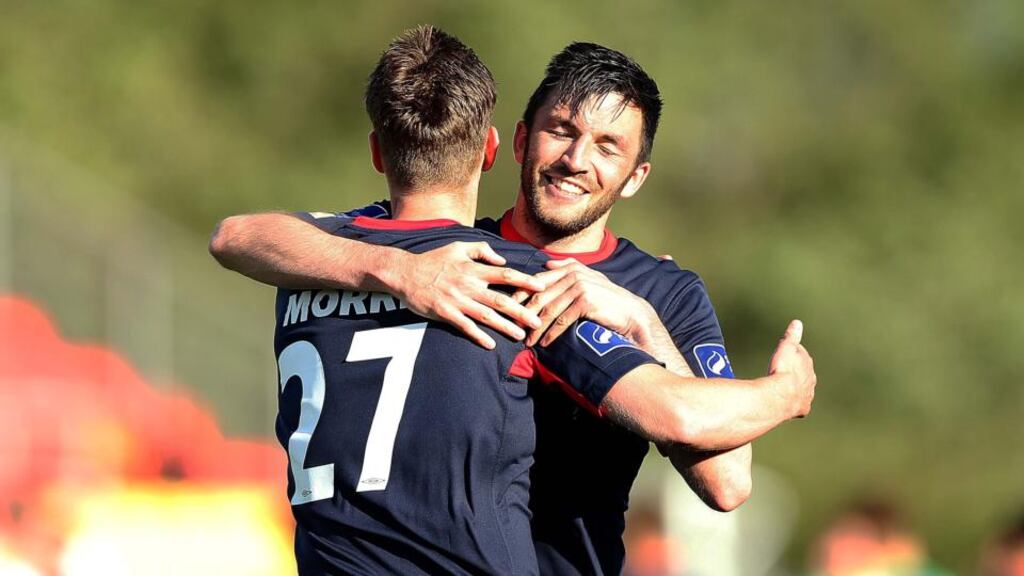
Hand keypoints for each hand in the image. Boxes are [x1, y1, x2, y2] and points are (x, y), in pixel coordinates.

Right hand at [389, 242, 543, 349]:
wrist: (405, 273)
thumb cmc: (433, 260)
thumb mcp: (458, 246)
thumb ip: (482, 250)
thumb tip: (502, 259)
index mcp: (473, 269)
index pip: (506, 275)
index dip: (525, 281)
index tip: (542, 287)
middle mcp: (469, 285)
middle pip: (501, 299)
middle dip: (522, 311)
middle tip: (537, 321)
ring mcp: (457, 301)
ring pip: (487, 316)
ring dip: (505, 326)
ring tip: (520, 335)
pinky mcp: (445, 313)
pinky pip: (465, 327)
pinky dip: (478, 336)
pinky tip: (491, 344)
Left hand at [519, 258, 657, 347]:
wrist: (631, 313)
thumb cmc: (607, 299)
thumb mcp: (589, 278)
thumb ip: (568, 268)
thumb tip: (547, 263)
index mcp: (570, 269)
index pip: (538, 281)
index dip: (521, 295)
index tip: (509, 309)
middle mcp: (573, 275)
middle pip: (540, 295)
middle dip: (525, 314)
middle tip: (514, 328)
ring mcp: (579, 287)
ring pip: (549, 310)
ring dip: (536, 328)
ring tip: (527, 341)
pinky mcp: (585, 301)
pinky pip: (562, 320)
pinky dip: (551, 334)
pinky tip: (544, 343)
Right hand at [767, 320, 816, 417]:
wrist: (781, 396)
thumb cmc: (783, 370)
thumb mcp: (786, 348)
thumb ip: (792, 336)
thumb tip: (797, 323)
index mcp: (807, 364)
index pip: (801, 356)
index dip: (792, 355)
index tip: (785, 355)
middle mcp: (811, 380)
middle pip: (804, 374)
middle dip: (797, 372)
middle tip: (785, 371)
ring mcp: (807, 395)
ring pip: (804, 390)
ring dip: (796, 388)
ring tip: (786, 388)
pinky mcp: (802, 408)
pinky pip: (799, 405)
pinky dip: (794, 403)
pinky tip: (788, 404)